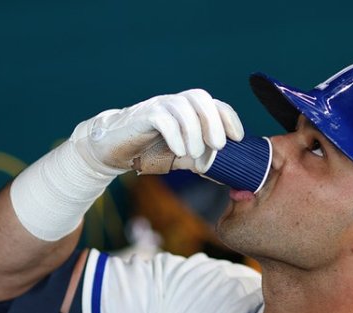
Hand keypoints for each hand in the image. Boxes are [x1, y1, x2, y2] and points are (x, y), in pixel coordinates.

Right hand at [72, 89, 244, 174]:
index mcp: (189, 110)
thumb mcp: (183, 155)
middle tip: (218, 146)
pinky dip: (175, 135)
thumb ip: (204, 159)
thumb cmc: (152, 150)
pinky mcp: (142, 116)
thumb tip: (229, 173)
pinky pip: (162, 118)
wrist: (114, 148)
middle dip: (214, 122)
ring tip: (195, 153)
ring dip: (194, 131)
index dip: (229, 118)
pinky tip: (179, 151)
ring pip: (182, 107)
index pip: (215, 104)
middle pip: (200, 98)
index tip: (238, 138)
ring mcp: (158, 106)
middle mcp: (175, 103)